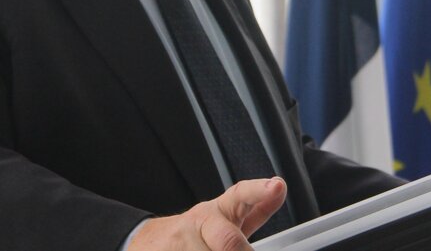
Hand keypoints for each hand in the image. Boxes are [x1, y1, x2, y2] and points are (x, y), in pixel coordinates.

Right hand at [128, 177, 286, 250]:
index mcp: (220, 210)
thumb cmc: (196, 234)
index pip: (242, 194)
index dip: (260, 190)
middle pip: (229, 241)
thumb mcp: (226, 219)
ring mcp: (182, 241)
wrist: (150, 243)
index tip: (277, 186)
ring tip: (208, 250)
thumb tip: (280, 189)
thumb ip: (255, 210)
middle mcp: (202, 222)